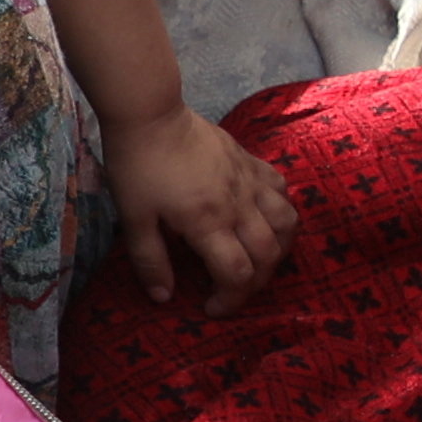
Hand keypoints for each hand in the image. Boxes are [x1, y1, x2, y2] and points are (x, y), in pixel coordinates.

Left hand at [106, 107, 296, 310]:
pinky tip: (264, 217)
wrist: (151, 114)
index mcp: (208, 222)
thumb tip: (163, 297)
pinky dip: (281, 211)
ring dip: (278, 249)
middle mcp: (239, 205)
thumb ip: (150, 261)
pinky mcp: (253, 163)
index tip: (210, 308)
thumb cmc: (138, 166)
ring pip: (287, 224)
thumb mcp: (134, 218)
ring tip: (258, 258)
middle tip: (232, 289)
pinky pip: (282, 191)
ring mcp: (251, 182)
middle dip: (255, 283)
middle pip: (268, 256)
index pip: (237, 274)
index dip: (230, 300)